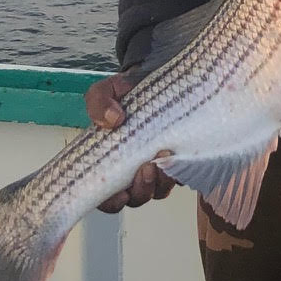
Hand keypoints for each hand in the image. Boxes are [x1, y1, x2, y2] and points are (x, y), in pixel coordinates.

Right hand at [84, 71, 174, 212]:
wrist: (162, 78)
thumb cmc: (131, 90)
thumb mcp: (109, 89)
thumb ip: (99, 101)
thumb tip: (111, 120)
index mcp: (111, 160)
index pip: (106, 195)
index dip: (111, 202)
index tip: (121, 194)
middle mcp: (133, 169)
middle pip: (136, 197)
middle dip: (142, 189)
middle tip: (147, 167)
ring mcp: (158, 166)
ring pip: (159, 191)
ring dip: (161, 182)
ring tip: (165, 156)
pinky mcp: (179, 160)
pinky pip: (181, 177)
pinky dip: (180, 171)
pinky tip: (180, 156)